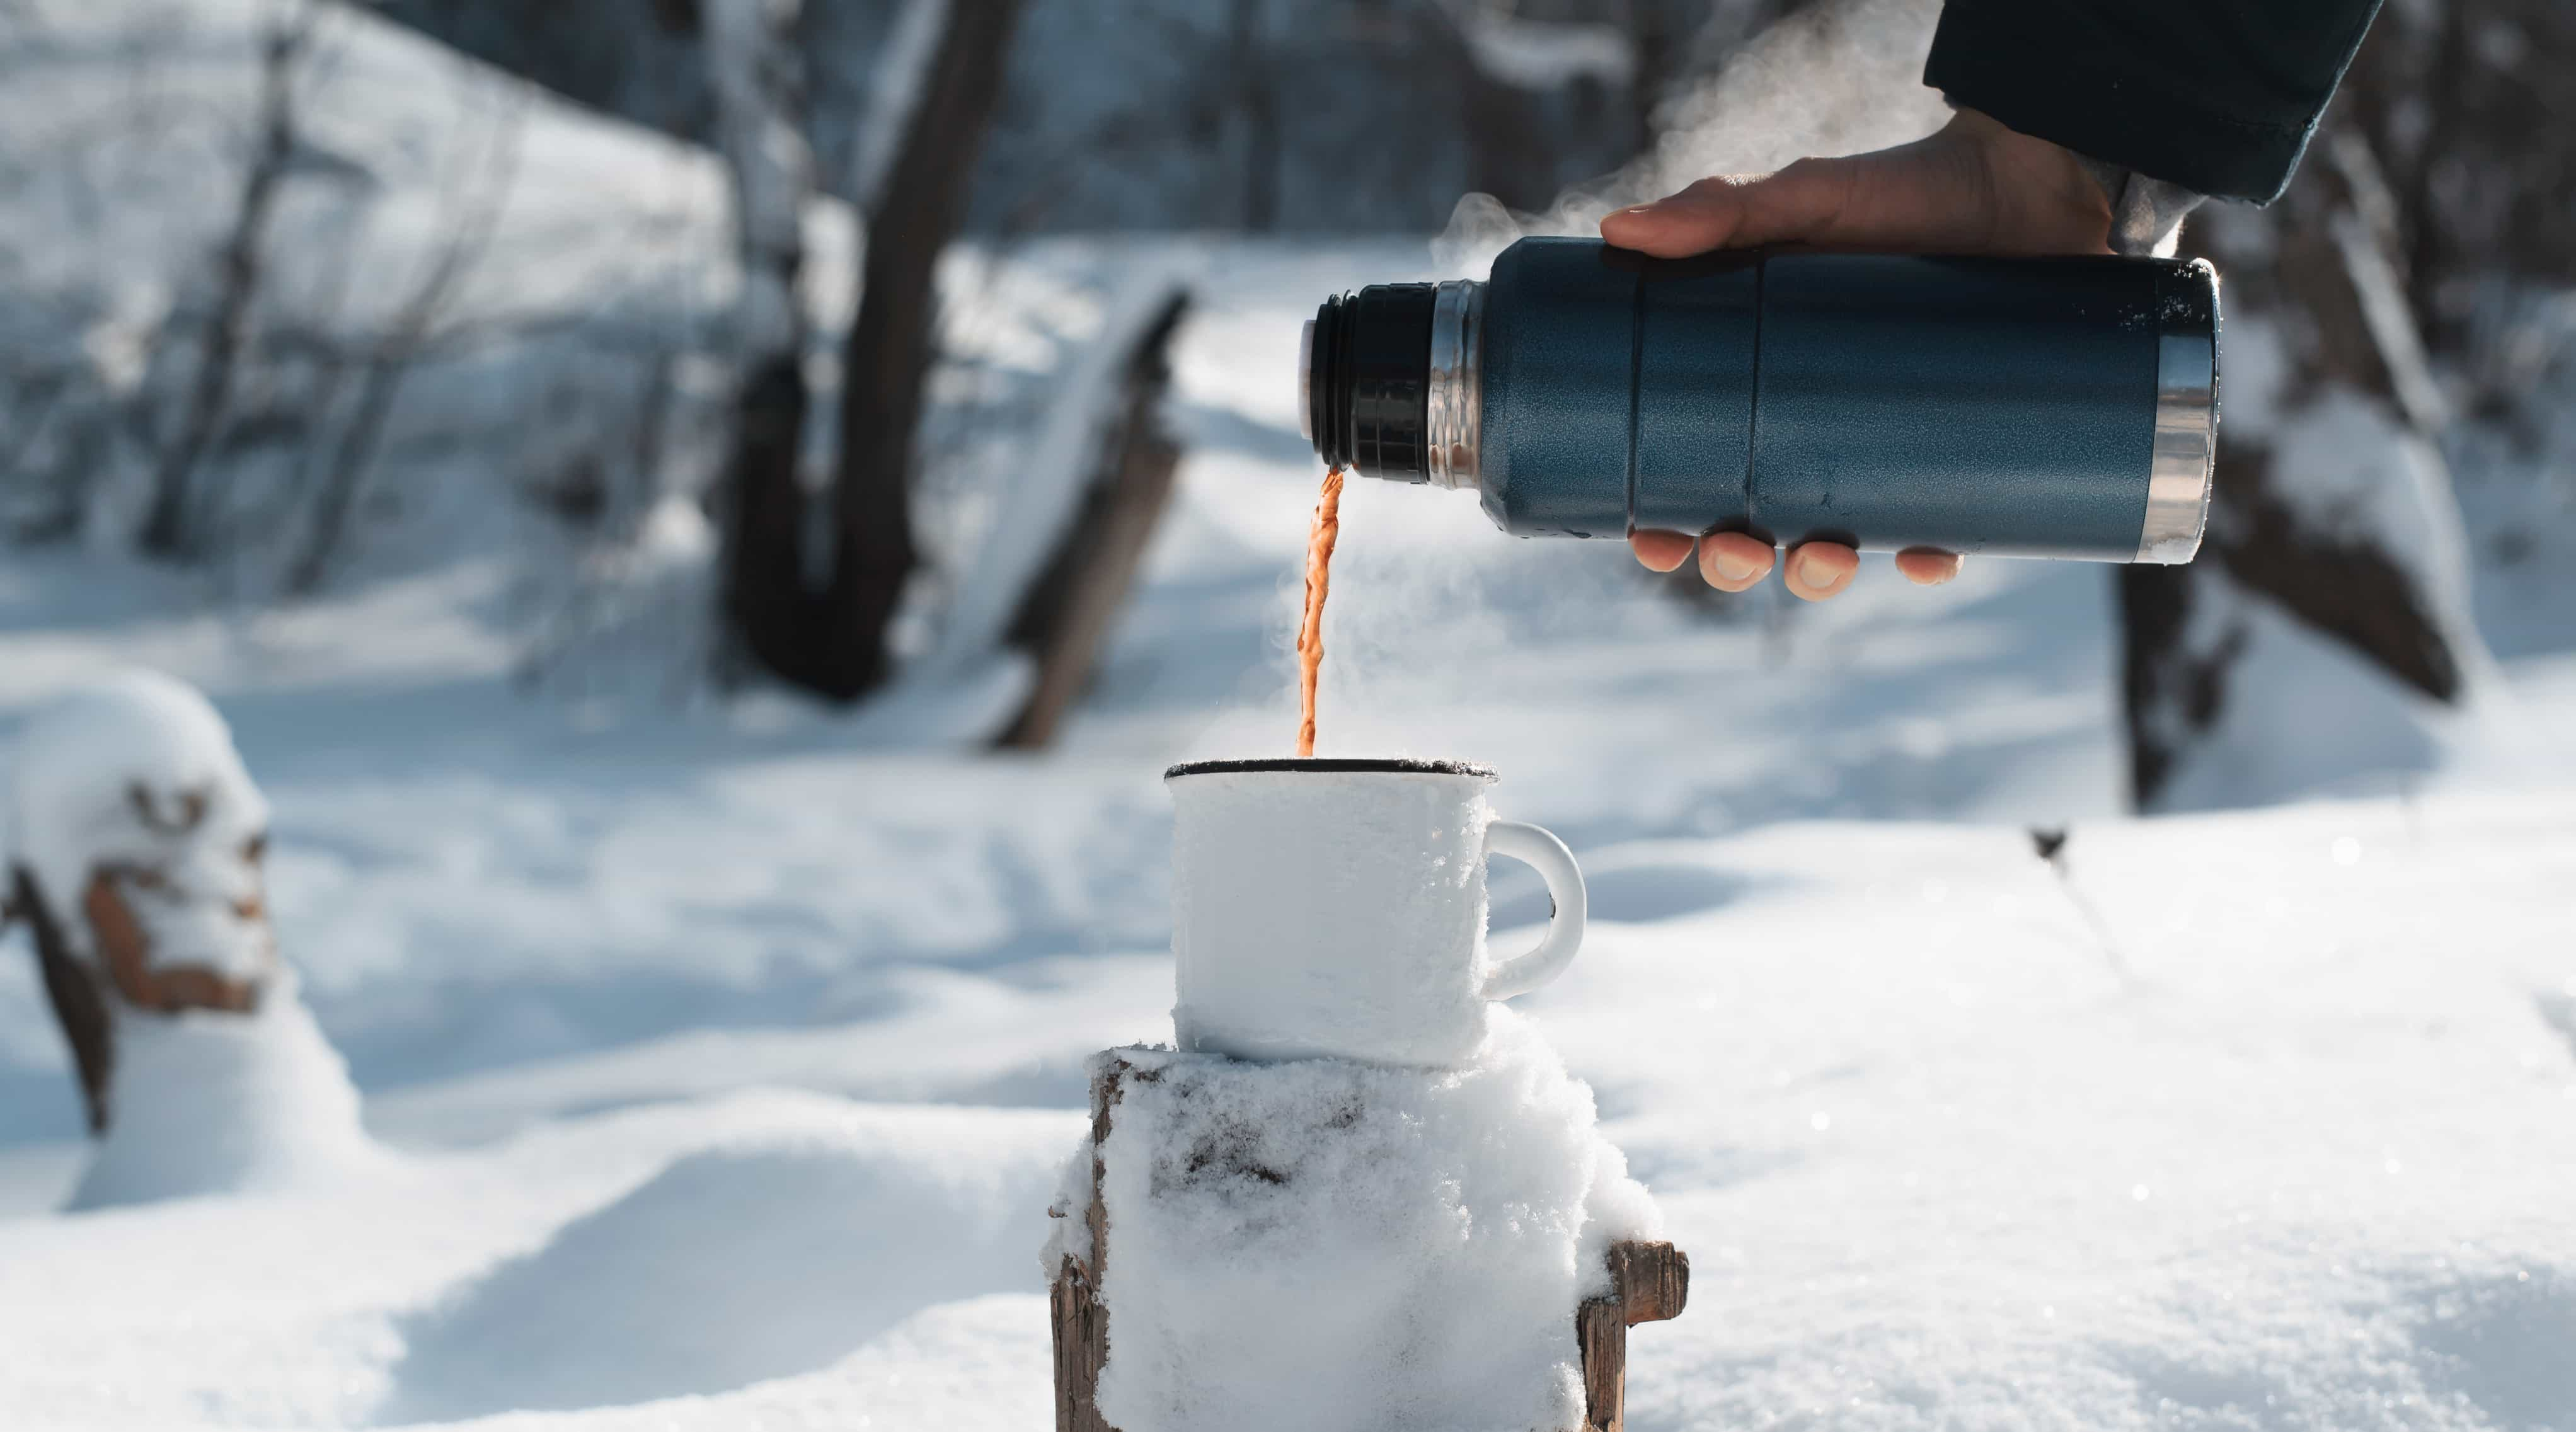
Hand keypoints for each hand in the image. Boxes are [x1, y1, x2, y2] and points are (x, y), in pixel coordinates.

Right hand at [1602, 108, 2112, 599]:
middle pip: (1752, 524)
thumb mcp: (1807, 195)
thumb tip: (1619, 229)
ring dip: (1817, 574)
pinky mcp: (1958, 450)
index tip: (1652, 538)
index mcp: (1752, 375)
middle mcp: (1810, 422)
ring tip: (1824, 558)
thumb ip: (1720, 210)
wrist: (2031, 178)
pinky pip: (1938, 527)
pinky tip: (1925, 560)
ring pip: (1834, 542)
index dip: (1664, 519)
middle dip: (1734, 561)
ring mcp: (1882, 441)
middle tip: (1736, 551)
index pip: (1689, 469)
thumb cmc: (1908, 187)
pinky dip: (1928, 556)